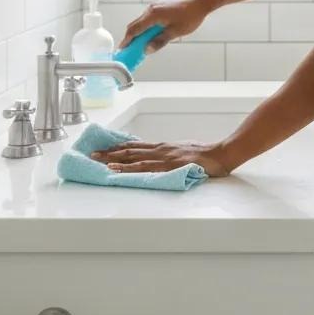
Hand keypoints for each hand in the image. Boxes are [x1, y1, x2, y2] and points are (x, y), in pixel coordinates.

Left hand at [89, 140, 230, 177]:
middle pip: (130, 150)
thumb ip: (171, 155)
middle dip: (110, 152)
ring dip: (113, 158)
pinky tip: (115, 169)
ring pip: (132, 157)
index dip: (120, 147)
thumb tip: (162, 159)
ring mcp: (163, 157)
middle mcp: (161, 149)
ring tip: (97, 160)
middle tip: (92, 153)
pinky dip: (126, 167)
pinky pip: (142, 167)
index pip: (138, 146)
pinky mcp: (167, 166)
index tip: (105, 148)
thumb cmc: (206, 155)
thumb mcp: (185, 151)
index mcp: (165, 147)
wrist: (221, 154)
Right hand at [118, 0, 212, 53]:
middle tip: (131, 49)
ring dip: (141, 31)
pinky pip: (150, 17)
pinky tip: (153, 33)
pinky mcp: (162, 5)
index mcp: (153, 15)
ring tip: (143, 43)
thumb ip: (160, 41)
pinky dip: (147, 26)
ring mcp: (157, 6)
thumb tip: (147, 50)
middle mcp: (152, 8)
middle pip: (136, 24)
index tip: (123, 49)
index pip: (134, 29)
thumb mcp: (175, 32)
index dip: (127, 40)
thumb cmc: (191, 16)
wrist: (201, 1)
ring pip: (143, 20)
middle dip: (131, 37)